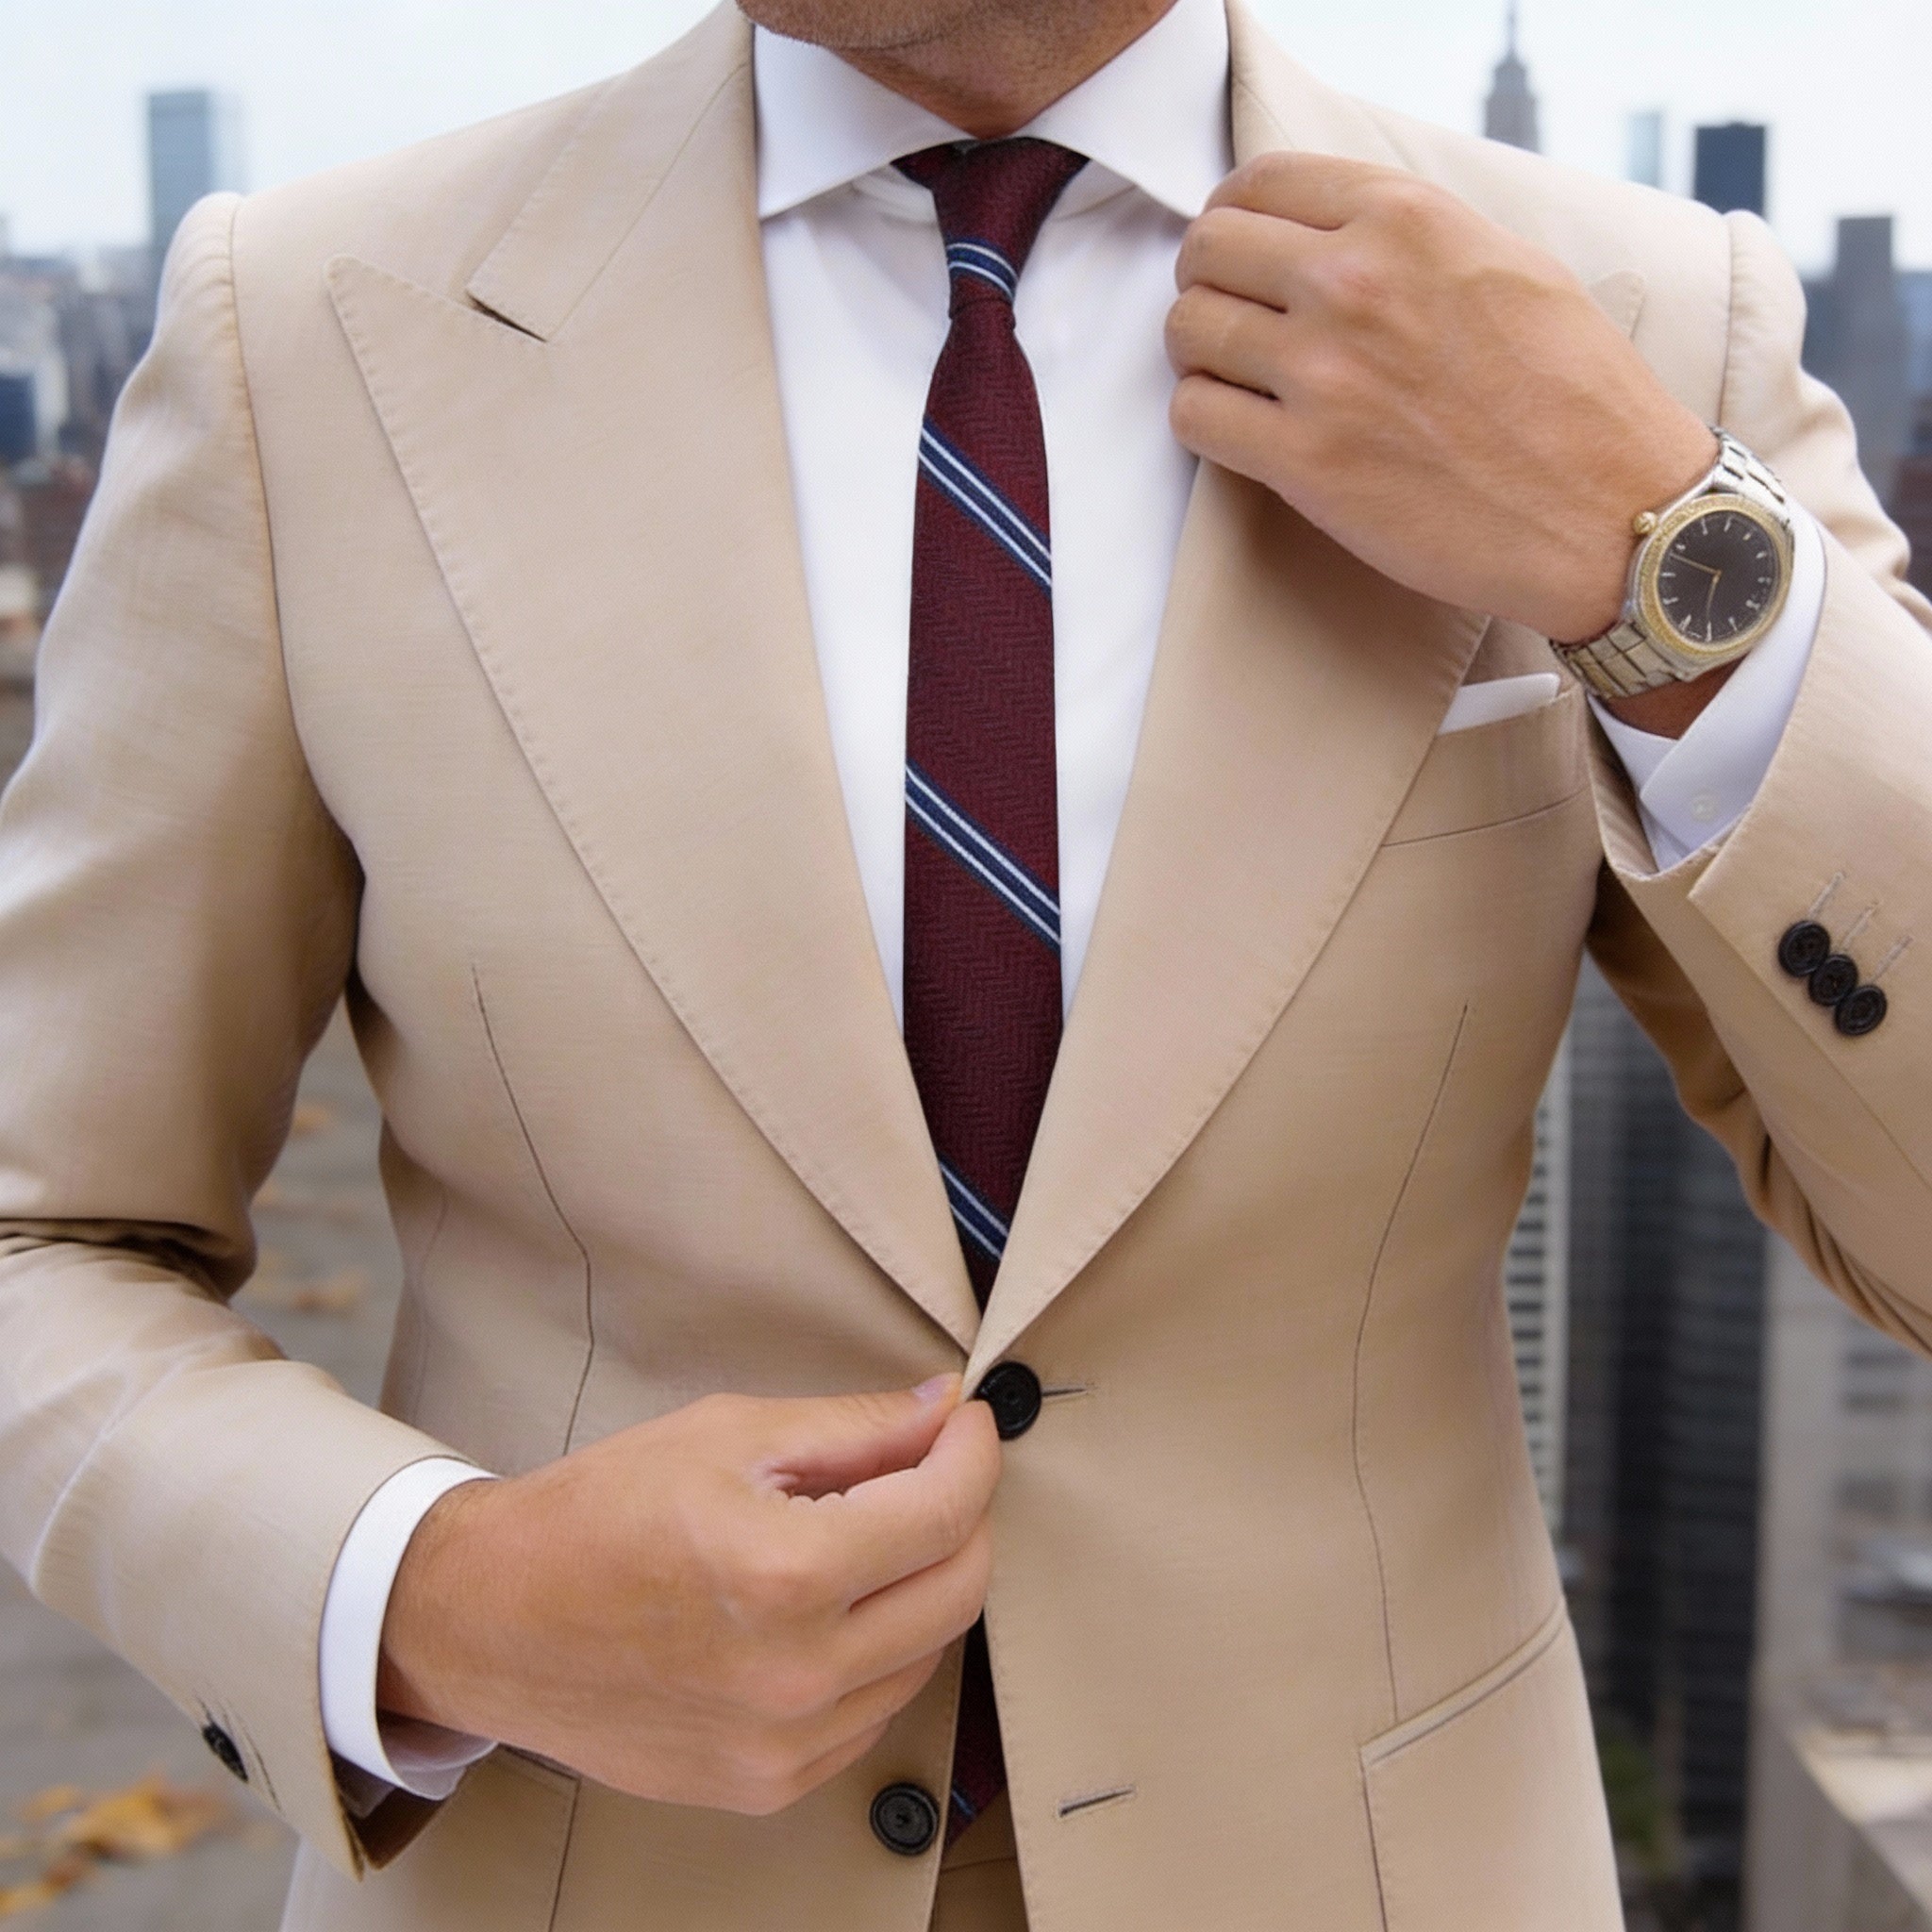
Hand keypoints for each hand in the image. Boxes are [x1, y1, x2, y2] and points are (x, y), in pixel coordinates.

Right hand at [377, 1377, 999, 1814]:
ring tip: (863, 1536)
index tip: (967, 1425)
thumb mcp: (726, 1435)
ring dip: (921, 1585)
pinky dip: (877, 1652)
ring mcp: (785, 1745)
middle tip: (929, 1470)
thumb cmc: (597, 1514)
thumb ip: (853, 1427)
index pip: (946, 1512)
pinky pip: (873, 1713)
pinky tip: (828, 1608)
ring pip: (926, 1655)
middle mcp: (798, 1675)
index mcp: (787, 1574)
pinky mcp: (766, 1785)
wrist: (491, 1621)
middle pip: (959, 1590)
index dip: (973, 1454)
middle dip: (963, 1516)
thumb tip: (946, 1409)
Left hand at [1165, 152, 1718, 645]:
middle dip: (1208, 282)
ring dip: (1199, 355)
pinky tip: (1243, 431)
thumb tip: (1337, 231)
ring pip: (1188, 331)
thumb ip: (1412, 237)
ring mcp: (1322, 373)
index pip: (1261, 182)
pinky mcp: (1304, 461)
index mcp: (1406, 219)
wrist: (1608, 510)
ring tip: (1236, 378)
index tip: (1241, 251)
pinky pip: (1195, 418)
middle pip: (1208, 249)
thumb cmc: (1574, 394)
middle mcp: (1354, 282)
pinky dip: (1204, 422)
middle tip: (1230, 318)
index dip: (1236, 218)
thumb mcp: (1507, 263)